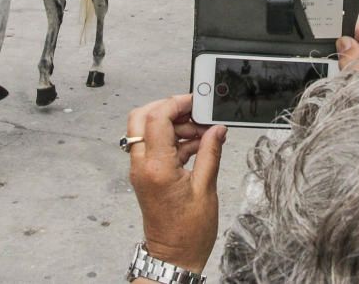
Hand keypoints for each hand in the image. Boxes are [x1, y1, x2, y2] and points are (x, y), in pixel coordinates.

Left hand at [128, 94, 226, 273]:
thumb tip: (217, 129)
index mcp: (156, 168)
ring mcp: (141, 170)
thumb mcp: (206, 189)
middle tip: (194, 111)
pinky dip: (172, 139)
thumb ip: (210, 153)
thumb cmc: (188, 232)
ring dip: (173, 125)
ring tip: (202, 133)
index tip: (196, 102)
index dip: (176, 104)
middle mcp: (142, 166)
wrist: (173, 257)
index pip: (156, 119)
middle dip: (167, 109)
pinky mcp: (146, 175)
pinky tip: (196, 146)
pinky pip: (154, 146)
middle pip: (142, 118)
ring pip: (147, 130)